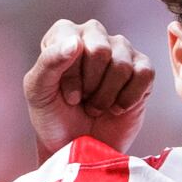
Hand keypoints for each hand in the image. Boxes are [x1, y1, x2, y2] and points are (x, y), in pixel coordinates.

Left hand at [23, 17, 151, 156]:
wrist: (77, 147)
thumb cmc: (54, 116)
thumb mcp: (38, 91)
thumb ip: (49, 62)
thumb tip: (75, 41)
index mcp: (65, 33)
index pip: (74, 42)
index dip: (71, 76)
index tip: (68, 96)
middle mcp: (94, 35)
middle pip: (101, 50)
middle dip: (90, 86)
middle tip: (83, 100)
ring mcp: (121, 51)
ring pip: (122, 65)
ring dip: (106, 96)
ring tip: (96, 106)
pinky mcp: (142, 70)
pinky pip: (144, 74)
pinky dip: (128, 99)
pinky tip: (116, 107)